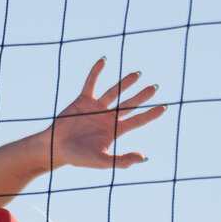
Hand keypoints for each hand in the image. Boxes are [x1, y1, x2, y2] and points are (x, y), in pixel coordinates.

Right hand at [49, 60, 165, 169]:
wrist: (56, 148)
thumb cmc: (78, 157)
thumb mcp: (102, 161)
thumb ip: (122, 161)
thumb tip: (144, 158)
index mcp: (115, 130)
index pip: (137, 120)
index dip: (150, 114)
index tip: (164, 107)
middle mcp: (108, 117)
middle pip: (129, 104)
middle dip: (141, 96)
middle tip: (154, 88)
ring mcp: (96, 107)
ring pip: (113, 92)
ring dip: (125, 83)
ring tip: (137, 74)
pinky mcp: (83, 100)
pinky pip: (91, 83)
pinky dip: (96, 72)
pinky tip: (104, 60)